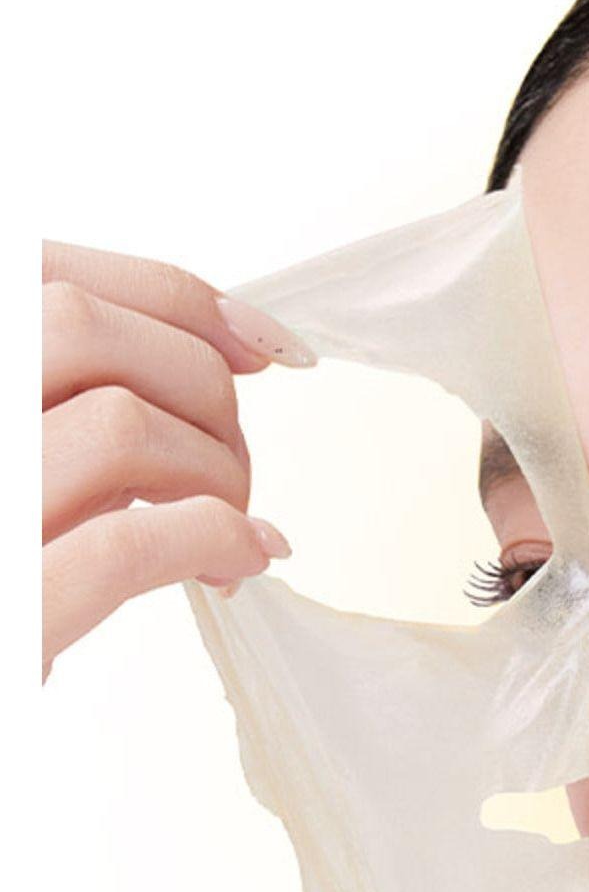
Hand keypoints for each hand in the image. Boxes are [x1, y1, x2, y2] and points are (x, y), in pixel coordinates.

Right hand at [41, 240, 315, 681]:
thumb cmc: (14, 561)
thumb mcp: (27, 452)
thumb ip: (77, 394)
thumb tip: (235, 343)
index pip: (53, 277)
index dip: (178, 301)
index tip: (260, 346)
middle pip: (88, 330)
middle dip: (202, 391)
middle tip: (232, 469)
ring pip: (121, 424)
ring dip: (214, 472)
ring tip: (230, 524)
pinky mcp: (10, 613)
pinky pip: (125, 548)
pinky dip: (212, 541)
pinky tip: (236, 561)